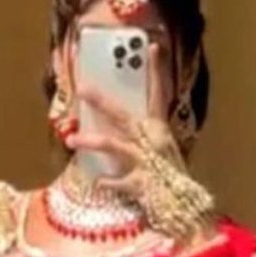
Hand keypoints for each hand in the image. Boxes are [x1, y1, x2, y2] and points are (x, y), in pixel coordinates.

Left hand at [65, 43, 184, 198]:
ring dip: (91, 140)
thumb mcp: (159, 154)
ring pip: (115, 145)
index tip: (152, 46)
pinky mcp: (142, 184)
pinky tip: (99, 182)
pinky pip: (119, 181)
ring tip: (71, 139)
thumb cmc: (168, 182)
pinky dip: (108, 182)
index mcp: (159, 131)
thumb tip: (119, 128)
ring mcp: (147, 162)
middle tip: (82, 88)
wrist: (184, 210)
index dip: (157, 71)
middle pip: (124, 116)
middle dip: (102, 101)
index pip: (159, 94)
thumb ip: (142, 140)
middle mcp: (154, 141)